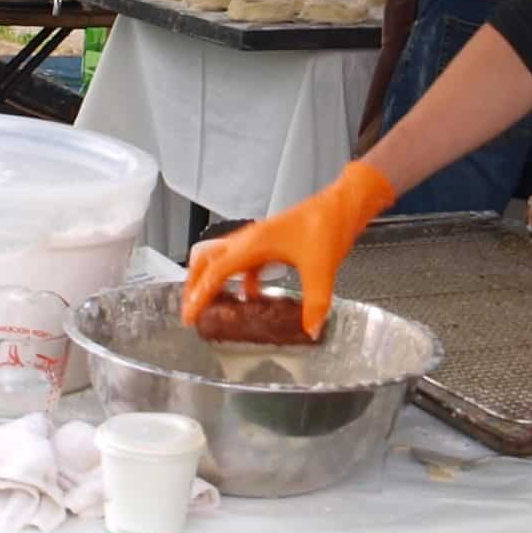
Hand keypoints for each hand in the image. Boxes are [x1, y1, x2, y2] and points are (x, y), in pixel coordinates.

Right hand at [179, 161, 397, 338]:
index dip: (198, 297)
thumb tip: (311, 328)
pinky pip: (246, 262)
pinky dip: (241, 280)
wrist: (343, 203)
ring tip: (212, 304)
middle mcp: (250, 239)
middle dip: (194, 285)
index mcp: (253, 244)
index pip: (214, 273)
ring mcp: (259, 239)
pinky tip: (251, 296)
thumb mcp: (321, 268)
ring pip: (223, 260)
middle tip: (190, 308)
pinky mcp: (271, 242)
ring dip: (213, 280)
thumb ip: (315, 302)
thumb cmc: (328, 223)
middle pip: (206, 261)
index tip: (188, 317)